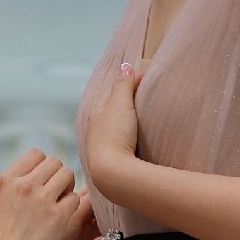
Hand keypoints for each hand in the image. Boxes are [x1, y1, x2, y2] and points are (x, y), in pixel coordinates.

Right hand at [0, 147, 88, 239]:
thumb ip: (13, 188)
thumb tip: (34, 178)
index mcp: (5, 179)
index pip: (36, 155)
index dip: (44, 168)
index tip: (43, 183)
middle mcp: (23, 184)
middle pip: (55, 162)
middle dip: (58, 176)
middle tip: (55, 195)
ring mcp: (41, 198)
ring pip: (68, 175)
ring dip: (68, 188)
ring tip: (60, 205)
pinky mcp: (57, 216)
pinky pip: (76, 198)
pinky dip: (73, 206)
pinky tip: (63, 219)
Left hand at [84, 62, 144, 200]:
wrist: (111, 173)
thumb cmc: (114, 135)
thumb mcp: (120, 104)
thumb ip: (123, 85)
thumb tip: (125, 66)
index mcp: (95, 113)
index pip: (111, 92)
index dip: (127, 84)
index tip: (145, 79)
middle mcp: (95, 130)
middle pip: (111, 112)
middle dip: (124, 104)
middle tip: (144, 98)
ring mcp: (101, 148)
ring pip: (113, 129)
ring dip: (125, 123)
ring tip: (140, 121)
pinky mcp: (110, 163)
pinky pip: (119, 145)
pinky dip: (126, 139)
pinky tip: (134, 143)